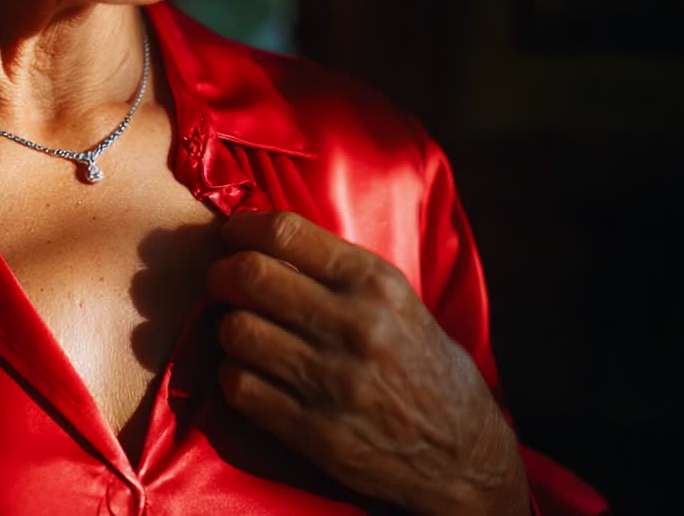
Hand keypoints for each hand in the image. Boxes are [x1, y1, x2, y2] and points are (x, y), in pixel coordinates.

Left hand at [208, 211, 528, 515]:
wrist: (462, 454)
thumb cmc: (423, 366)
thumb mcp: (397, 302)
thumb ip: (337, 272)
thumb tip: (263, 242)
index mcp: (375, 284)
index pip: (285, 232)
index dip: (242, 229)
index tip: (230, 236)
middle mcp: (354, 326)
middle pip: (249, 276)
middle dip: (221, 276)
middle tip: (221, 284)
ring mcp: (333, 381)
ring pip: (236, 330)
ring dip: (226, 329)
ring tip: (241, 334)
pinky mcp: (315, 431)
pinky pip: (240, 386)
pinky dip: (233, 376)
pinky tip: (249, 375)